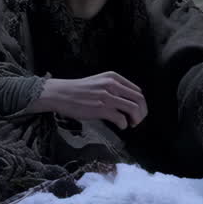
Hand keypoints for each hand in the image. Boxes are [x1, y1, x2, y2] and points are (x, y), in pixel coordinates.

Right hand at [24, 71, 147, 129]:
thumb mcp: (99, 81)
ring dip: (136, 119)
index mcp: (113, 77)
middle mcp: (112, 85)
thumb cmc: (78, 90)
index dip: (141, 103)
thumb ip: (114, 87)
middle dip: (142, 112)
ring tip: (132, 124)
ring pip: (133, 108)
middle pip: (139, 99)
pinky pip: (121, 118)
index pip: (137, 90)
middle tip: (138, 120)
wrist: (60, 94)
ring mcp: (107, 96)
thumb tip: (128, 101)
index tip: (138, 111)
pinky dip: (123, 124)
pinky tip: (120, 126)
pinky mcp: (101, 108)